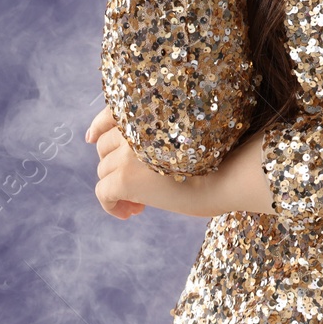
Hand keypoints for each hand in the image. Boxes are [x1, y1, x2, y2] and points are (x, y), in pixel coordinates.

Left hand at [85, 106, 277, 220]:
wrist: (231, 175)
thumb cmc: (222, 158)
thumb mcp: (190, 134)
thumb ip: (161, 133)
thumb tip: (141, 154)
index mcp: (150, 110)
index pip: (111, 112)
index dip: (99, 126)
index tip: (91, 137)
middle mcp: (135, 126)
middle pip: (105, 146)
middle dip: (114, 165)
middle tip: (138, 187)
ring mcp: (128, 151)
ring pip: (104, 170)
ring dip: (117, 187)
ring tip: (141, 204)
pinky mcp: (125, 178)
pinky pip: (103, 193)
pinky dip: (111, 205)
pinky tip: (129, 214)